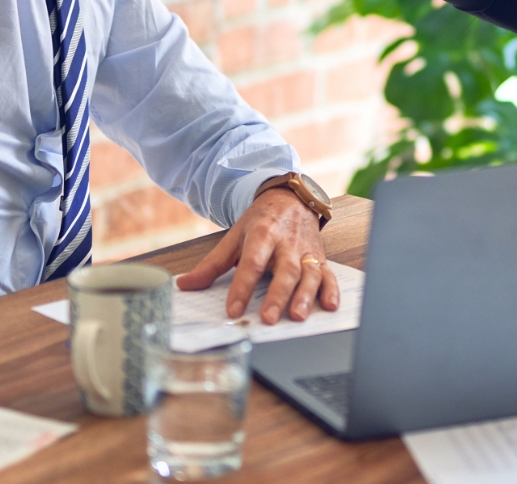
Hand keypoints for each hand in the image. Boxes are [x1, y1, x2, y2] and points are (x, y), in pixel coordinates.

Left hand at [174, 187, 338, 323]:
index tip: (233, 310)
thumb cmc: (262, 222)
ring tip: (297, 316)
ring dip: (305, 295)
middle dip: (277, 295)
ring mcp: (306, 251)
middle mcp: (287, 243)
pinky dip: (332, 290)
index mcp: (263, 235)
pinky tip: (330, 306)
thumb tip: (184, 285)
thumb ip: (212, 265)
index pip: (251, 262)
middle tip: (268, 318)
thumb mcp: (234, 238)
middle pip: (284, 270)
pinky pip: (329, 275)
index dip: (242, 287)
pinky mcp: (320, 258)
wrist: (292, 199)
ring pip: (309, 274)